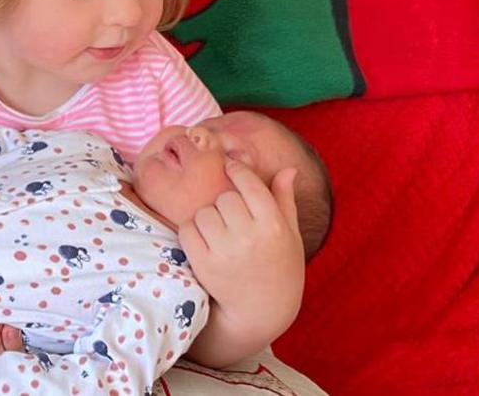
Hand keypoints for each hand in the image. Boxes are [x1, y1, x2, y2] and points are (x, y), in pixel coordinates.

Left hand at [179, 162, 304, 340]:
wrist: (262, 311)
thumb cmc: (279, 267)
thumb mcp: (290, 235)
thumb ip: (286, 200)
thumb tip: (289, 169)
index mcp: (273, 225)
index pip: (250, 184)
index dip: (237, 170)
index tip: (230, 167)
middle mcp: (249, 237)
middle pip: (225, 197)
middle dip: (225, 203)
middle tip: (232, 218)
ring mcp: (225, 252)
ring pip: (204, 212)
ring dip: (208, 218)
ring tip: (220, 234)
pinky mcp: (203, 264)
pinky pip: (187, 230)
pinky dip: (192, 233)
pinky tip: (205, 243)